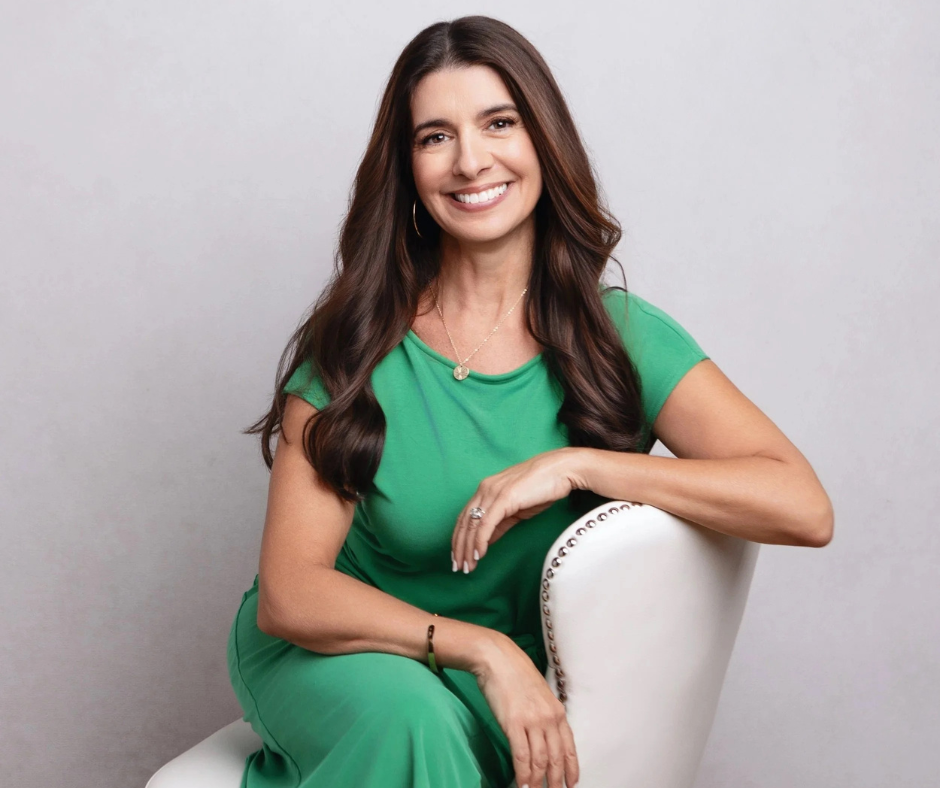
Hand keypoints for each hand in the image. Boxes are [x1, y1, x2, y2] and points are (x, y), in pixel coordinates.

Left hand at [452, 447, 585, 573]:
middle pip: (464, 523)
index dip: (459, 539)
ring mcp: (493, 492)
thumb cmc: (542, 487)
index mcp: (486, 490)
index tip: (458, 557)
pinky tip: (479, 554)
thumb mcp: (515, 510)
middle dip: (459, 547)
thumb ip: (499, 524)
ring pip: (473, 525)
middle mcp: (485, 489)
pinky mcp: (504, 497)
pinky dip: (481, 540)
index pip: (465, 518)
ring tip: (468, 566)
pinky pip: (487, 523)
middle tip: (458, 567)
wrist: (561, 470)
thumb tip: (486, 541)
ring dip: (468, 548)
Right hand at [474, 633, 579, 787]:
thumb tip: (545, 737)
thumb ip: (545, 715)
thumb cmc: (516, 674)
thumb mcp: (540, 694)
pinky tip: (522, 784)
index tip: (572, 783)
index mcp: (557, 711)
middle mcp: (548, 718)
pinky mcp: (513, 723)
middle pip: (556, 758)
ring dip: (538, 782)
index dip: (572, 768)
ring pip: (540, 761)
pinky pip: (521, 756)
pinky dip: (523, 774)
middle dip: (556, 781)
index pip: (569, 747)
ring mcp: (532, 721)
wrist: (498, 658)